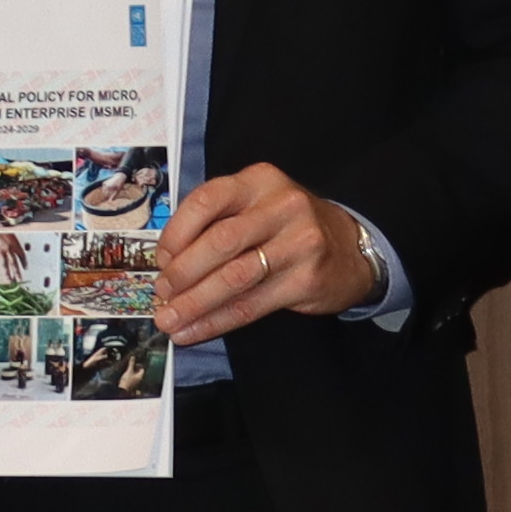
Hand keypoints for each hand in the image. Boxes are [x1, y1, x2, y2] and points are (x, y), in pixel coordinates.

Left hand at [151, 164, 374, 345]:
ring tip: (170, 319)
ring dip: (195, 303)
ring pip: (234, 277)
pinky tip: (195, 330)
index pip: (207, 200)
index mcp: (259, 181)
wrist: (350, 248)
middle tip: (161, 293)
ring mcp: (299, 242)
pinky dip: (216, 321)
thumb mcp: (257, 206)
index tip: (160, 260)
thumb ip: (218, 222)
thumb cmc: (288, 227)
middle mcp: (281, 206)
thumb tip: (167, 264)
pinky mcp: (306, 279)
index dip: (176, 233)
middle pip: (220, 241)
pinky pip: (251, 305)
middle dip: (183, 273)